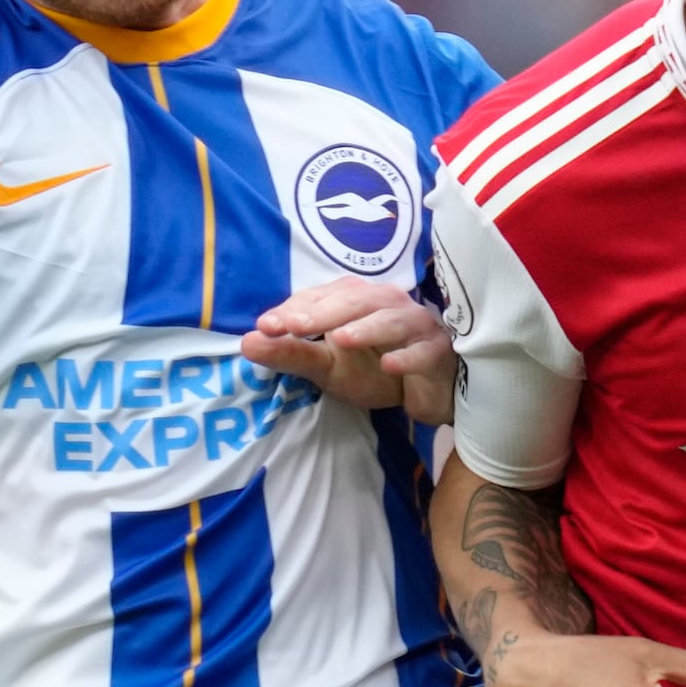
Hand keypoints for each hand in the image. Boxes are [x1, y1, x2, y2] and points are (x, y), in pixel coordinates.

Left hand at [238, 277, 454, 425]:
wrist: (429, 390)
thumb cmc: (376, 367)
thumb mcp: (328, 366)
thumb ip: (292, 353)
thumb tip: (247, 342)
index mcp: (355, 299)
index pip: (321, 297)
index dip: (294, 310)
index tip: (265, 326)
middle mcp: (386, 303)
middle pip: (355, 300)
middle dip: (322, 312)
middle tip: (292, 326)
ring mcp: (415, 325)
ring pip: (392, 320)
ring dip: (366, 329)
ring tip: (340, 339)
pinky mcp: (438, 351)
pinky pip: (424, 351)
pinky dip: (408, 358)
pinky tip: (390, 366)